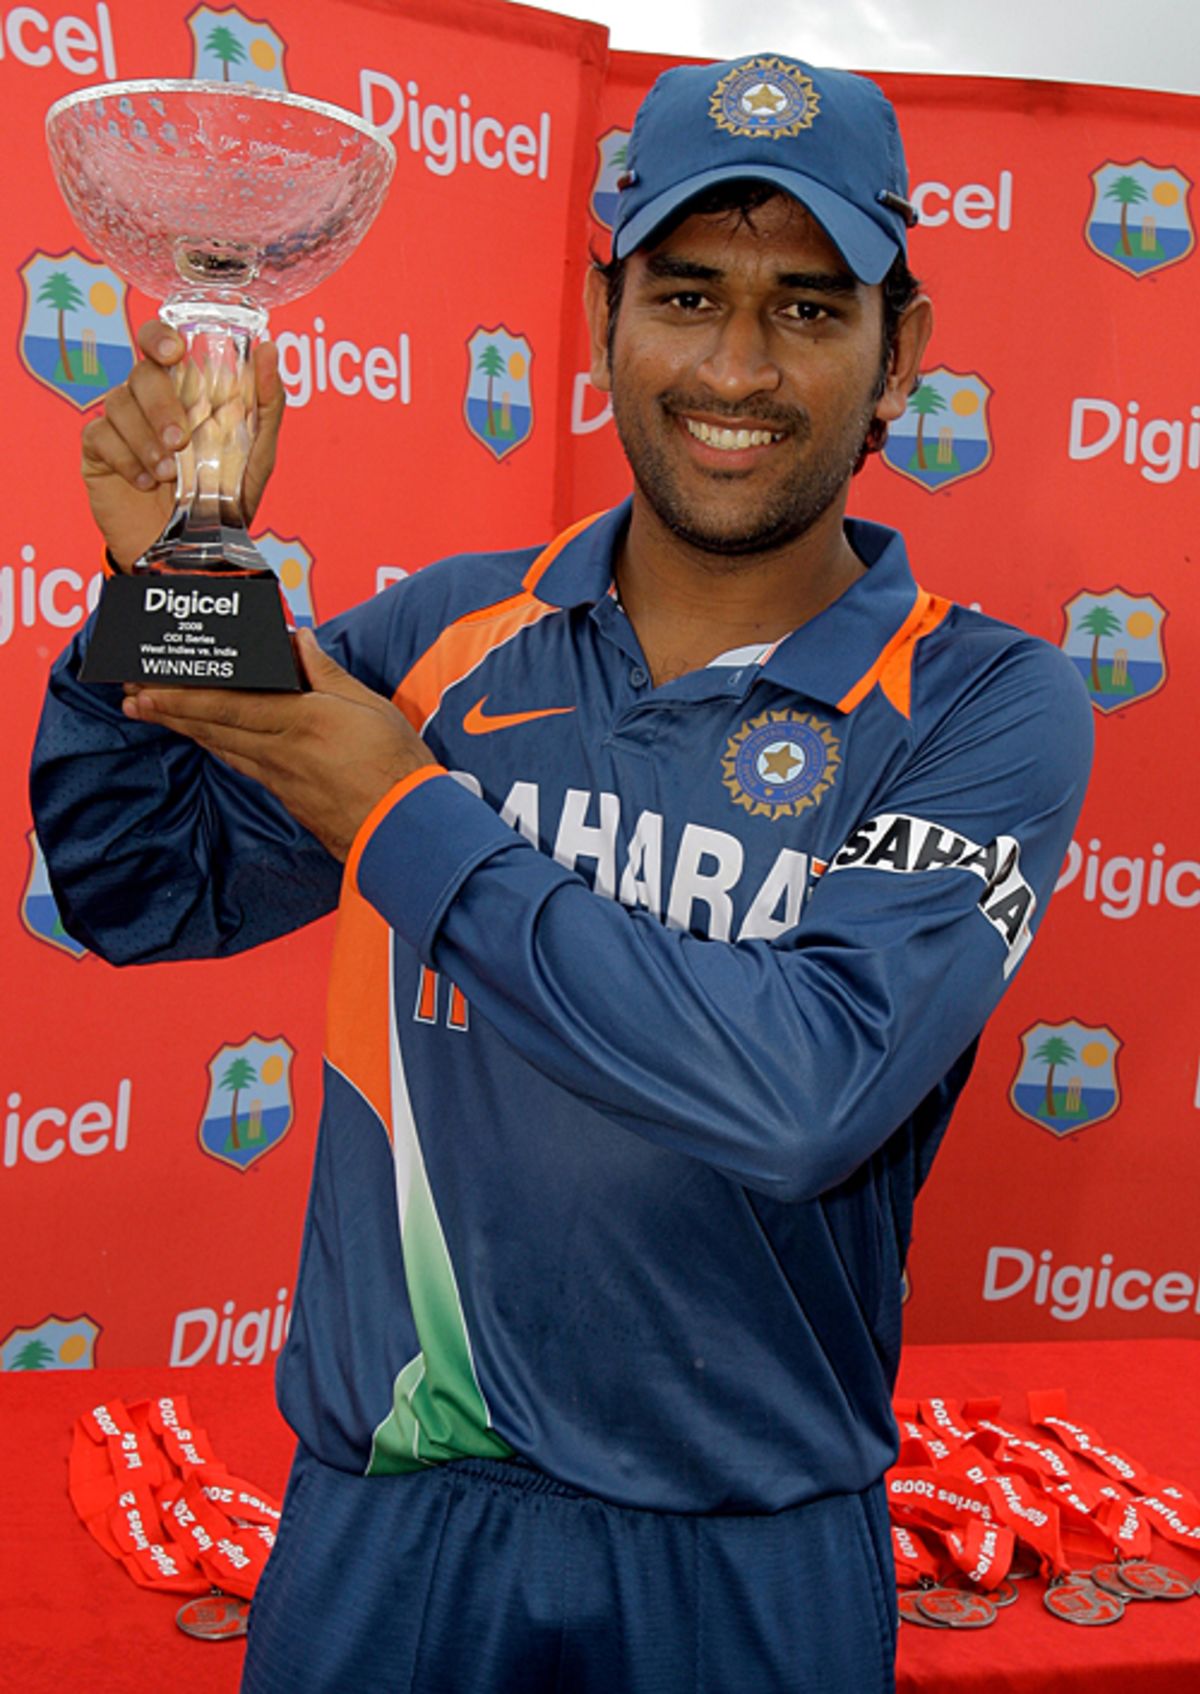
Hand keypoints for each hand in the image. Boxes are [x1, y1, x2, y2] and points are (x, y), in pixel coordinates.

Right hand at [82, 320, 285, 569]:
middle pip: (141, 374)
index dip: (160, 336)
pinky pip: (100, 436)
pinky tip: (144, 483)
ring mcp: (120, 423)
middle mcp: (148, 399)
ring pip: (118, 403)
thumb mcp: (257, 454)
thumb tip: (268, 349)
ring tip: (167, 474)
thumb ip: (266, 404)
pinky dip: (125, 459)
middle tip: (180, 442)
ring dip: (145, 439)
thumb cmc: (225, 497)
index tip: (174, 352)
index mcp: (183, 389)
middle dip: (161, 405)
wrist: (193, 551)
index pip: (159, 342)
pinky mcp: (97, 450)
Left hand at [121, 629, 434, 860]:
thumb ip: (327, 672)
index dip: (183, 696)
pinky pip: (241, 765)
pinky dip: (216, 748)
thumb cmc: (396, 766)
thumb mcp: (369, 705)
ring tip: (153, 715)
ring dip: (185, 729)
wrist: (404, 829)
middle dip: (168, 711)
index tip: (148, 687)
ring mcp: (280, 778)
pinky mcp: (286, 797)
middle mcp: (280, 751)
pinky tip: (207, 742)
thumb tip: (297, 640)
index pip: (229, 704)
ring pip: (222, 747)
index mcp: (300, 721)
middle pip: (213, 727)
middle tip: (131, 698)